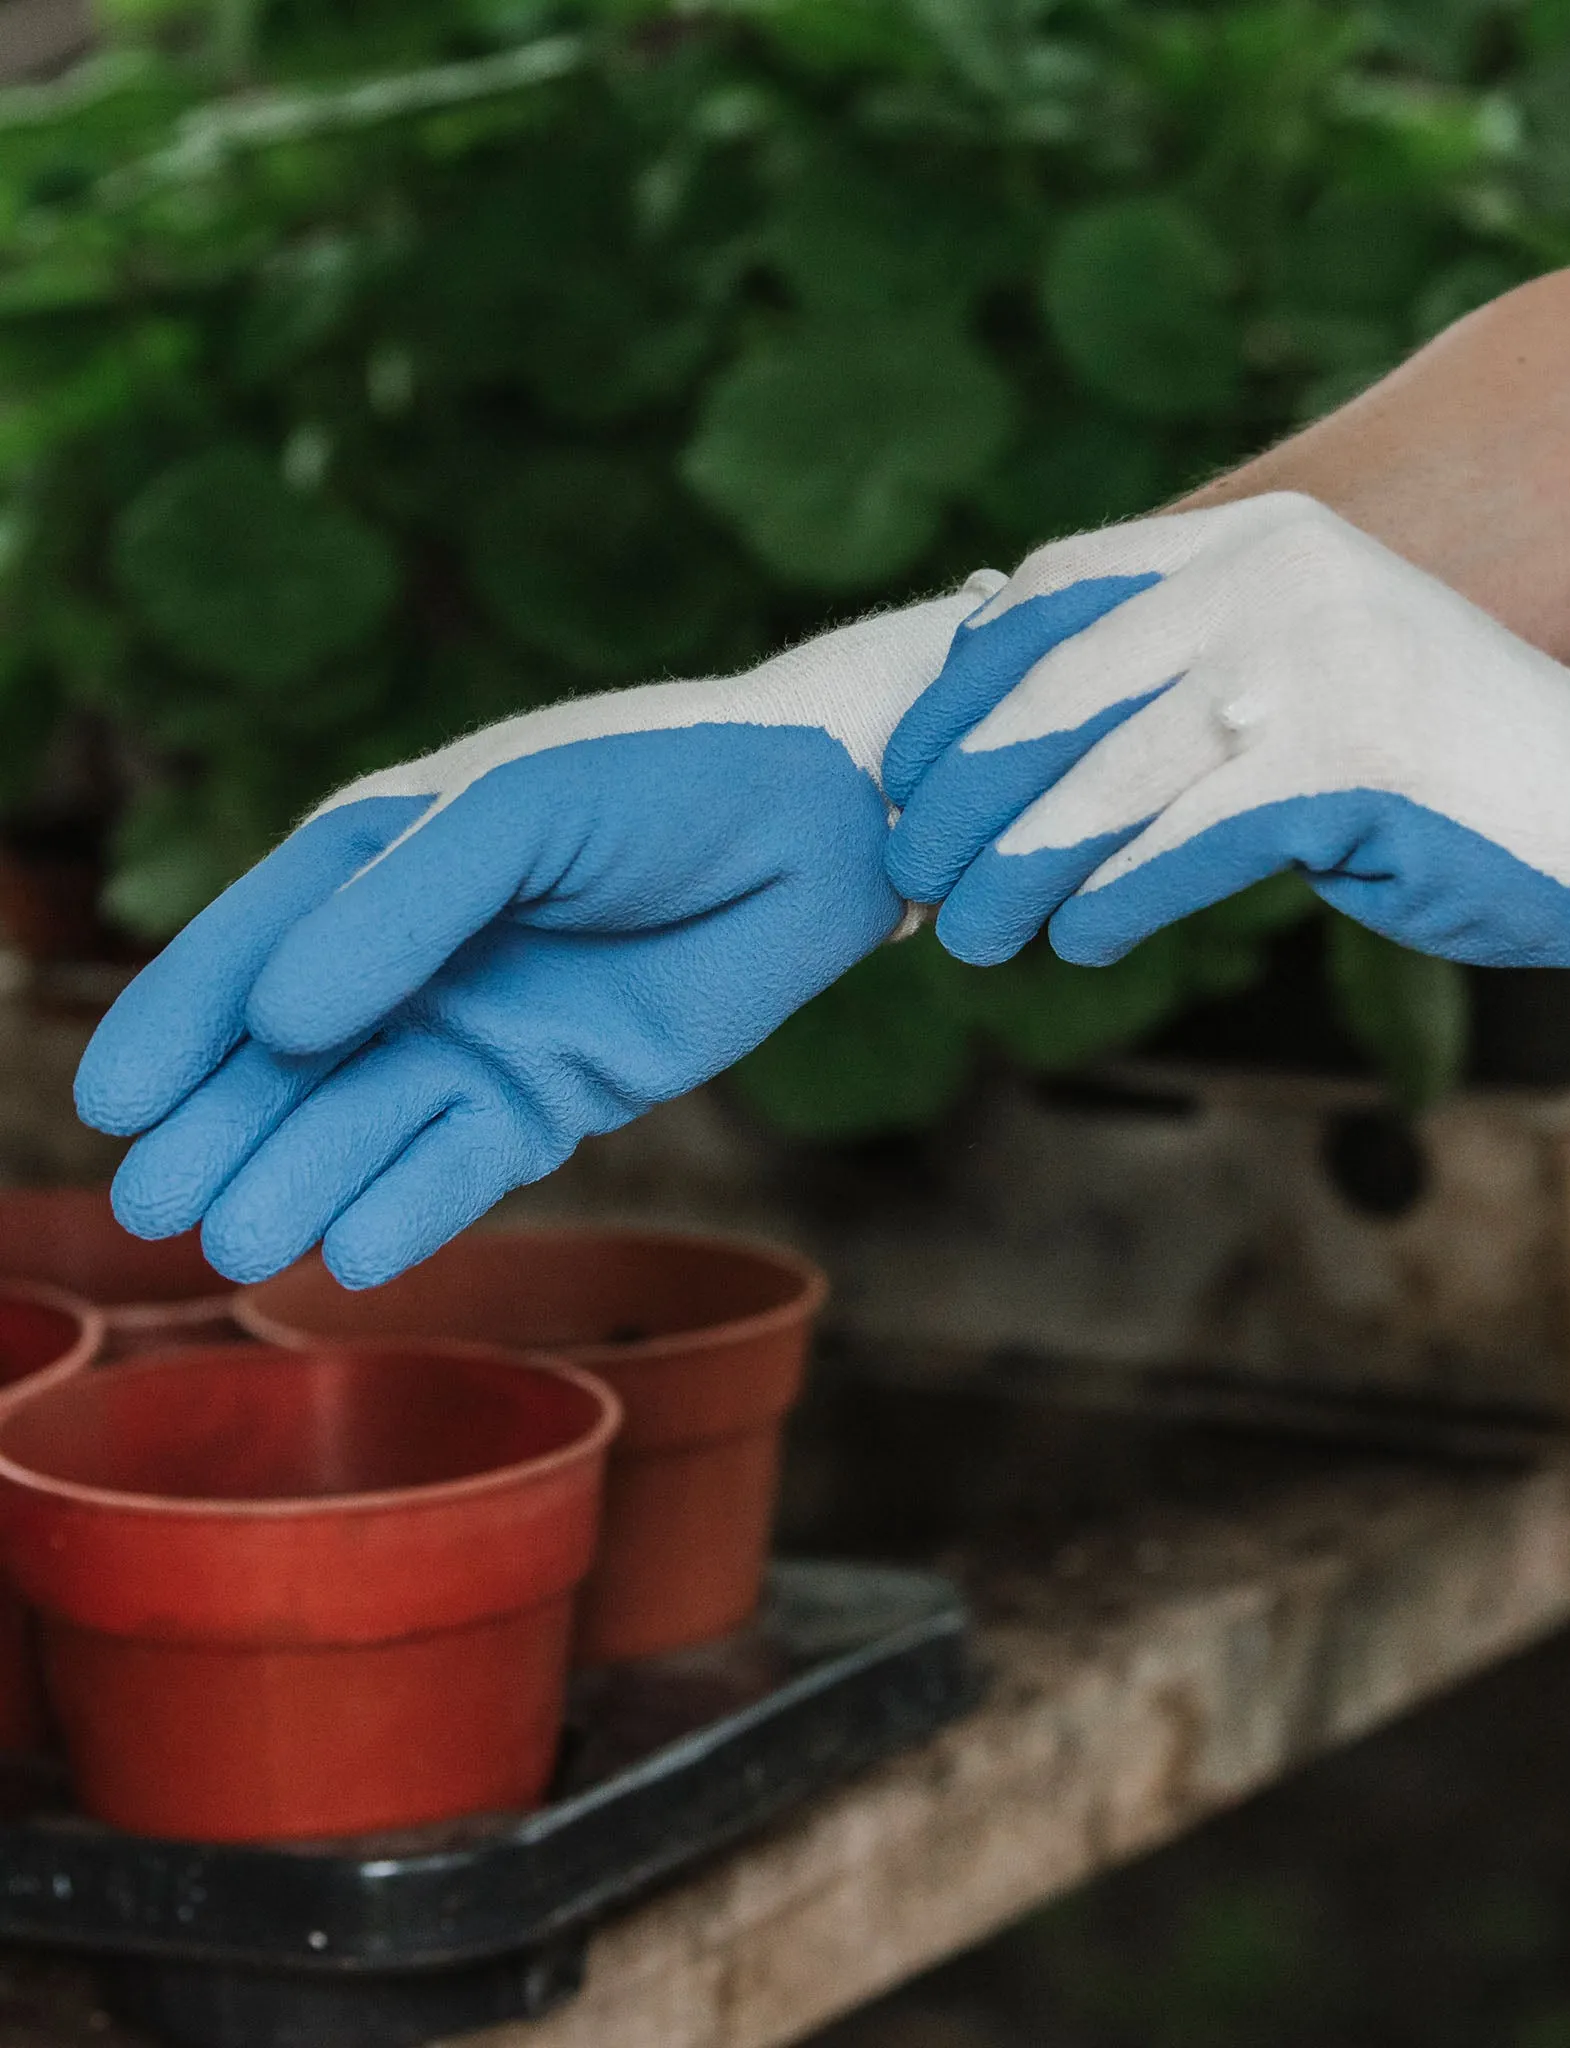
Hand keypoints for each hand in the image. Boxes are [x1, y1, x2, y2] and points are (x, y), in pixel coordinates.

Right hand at [75, 573, 1001, 1287]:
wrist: (821, 827)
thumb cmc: (664, 783)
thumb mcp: (519, 817)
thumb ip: (404, 910)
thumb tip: (285, 1017)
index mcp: (379, 857)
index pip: (251, 945)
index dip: (183, 1022)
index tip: (115, 1104)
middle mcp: (413, 954)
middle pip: (293, 1056)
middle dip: (225, 1127)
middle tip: (156, 1209)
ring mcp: (482, 1027)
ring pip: (367, 1118)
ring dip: (302, 1178)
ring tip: (238, 1243)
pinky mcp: (557, 1090)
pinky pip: (465, 1156)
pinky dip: (412, 1199)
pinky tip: (355, 1249)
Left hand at [884, 494, 1569, 1037]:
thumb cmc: (1436, 768)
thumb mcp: (1301, 677)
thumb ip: (1181, 672)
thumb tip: (1011, 732)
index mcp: (1256, 537)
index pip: (1058, 595)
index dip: (964, 689)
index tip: (909, 772)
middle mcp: (1276, 576)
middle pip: (1058, 692)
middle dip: (963, 796)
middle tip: (911, 877)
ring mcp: (1315, 663)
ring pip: (1103, 780)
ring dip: (1016, 872)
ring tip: (971, 936)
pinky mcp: (1347, 766)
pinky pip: (1181, 846)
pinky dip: (1111, 900)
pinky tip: (1077, 940)